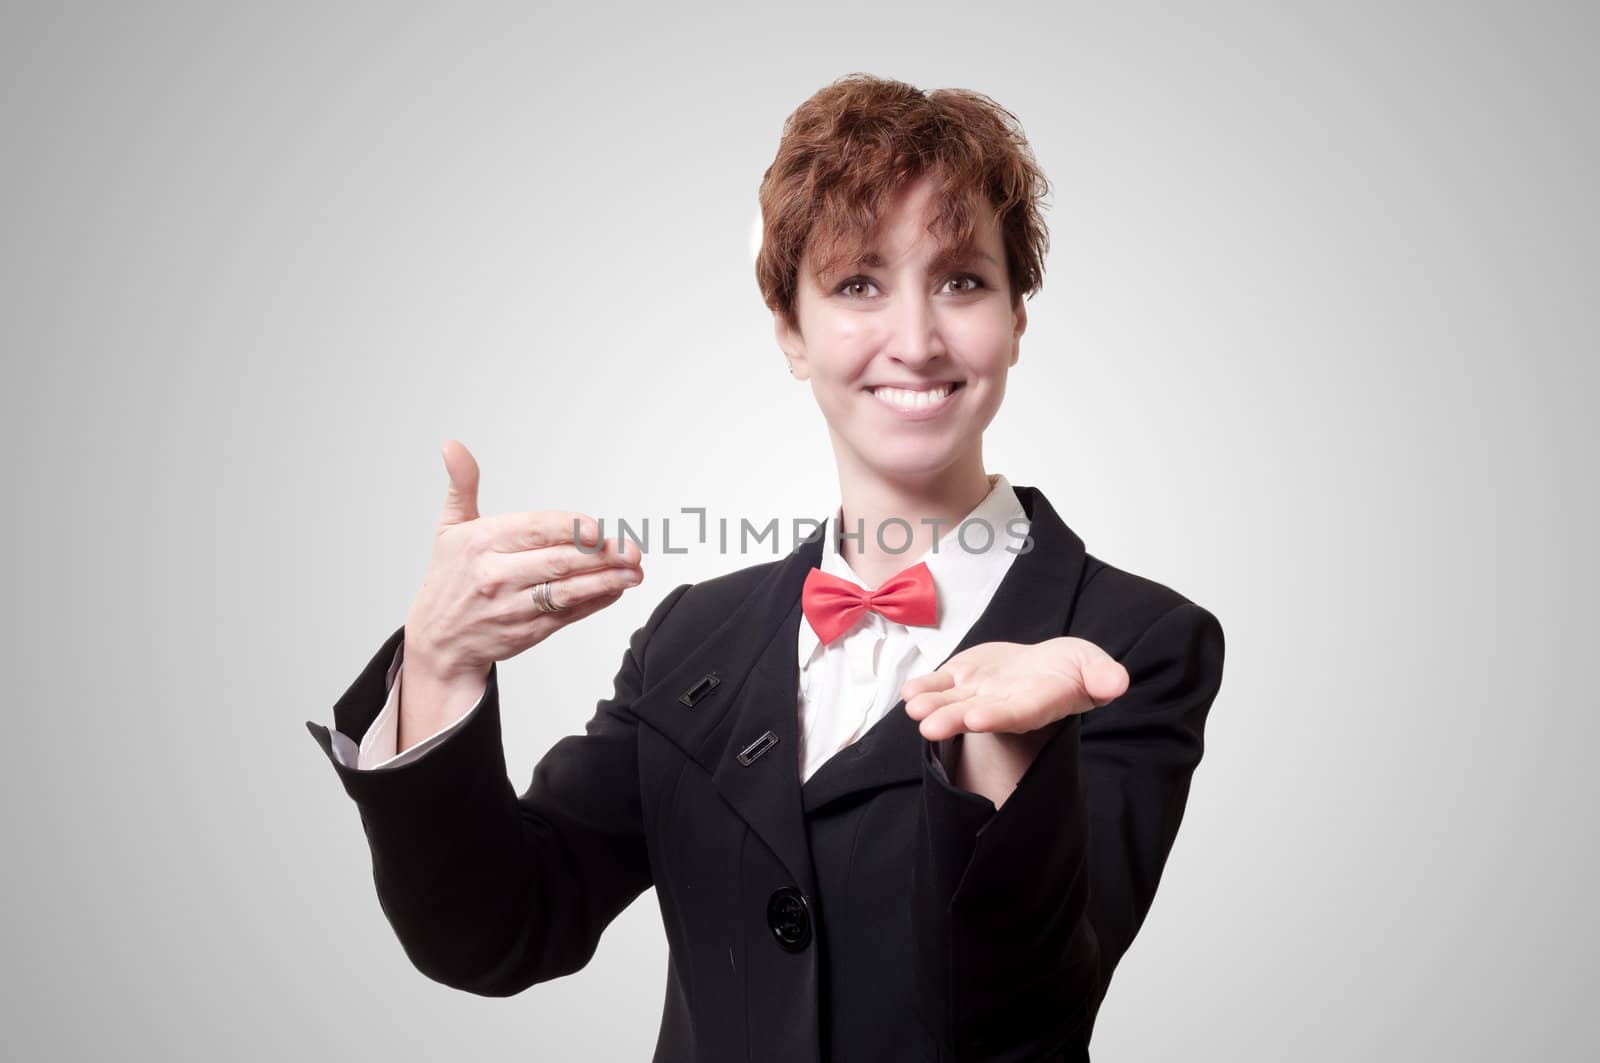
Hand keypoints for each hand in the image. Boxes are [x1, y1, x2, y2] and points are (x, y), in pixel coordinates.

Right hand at [401, 439, 644, 684]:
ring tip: (634, 571)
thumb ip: (462, 485)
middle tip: (632, 549)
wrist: (439, 640)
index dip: (568, 529)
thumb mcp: (449, 528)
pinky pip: (568, 615)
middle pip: (557, 562)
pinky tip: (616, 588)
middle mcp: (496, 576)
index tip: (596, 529)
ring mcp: (514, 607)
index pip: (532, 530)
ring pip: (567, 591)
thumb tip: (452, 446)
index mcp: (481, 544)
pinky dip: (595, 601)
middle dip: (600, 555)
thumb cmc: (450, 578)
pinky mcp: (528, 632)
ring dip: (606, 580)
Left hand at [900, 638, 1129, 742]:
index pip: (1016, 714)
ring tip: (913, 708)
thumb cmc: (1071, 670)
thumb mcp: (1093, 666)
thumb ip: (1102, 676)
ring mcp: (978, 693)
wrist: (1044, 667)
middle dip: (953, 720)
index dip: (997, 717)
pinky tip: (908, 692)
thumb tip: (1117, 683)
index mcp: (1036, 705)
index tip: (978, 718)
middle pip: (976, 715)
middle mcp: (1002, 705)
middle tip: (930, 725)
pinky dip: (923, 687)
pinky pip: (938, 685)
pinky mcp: (961, 678)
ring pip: (952, 703)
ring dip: (932, 706)